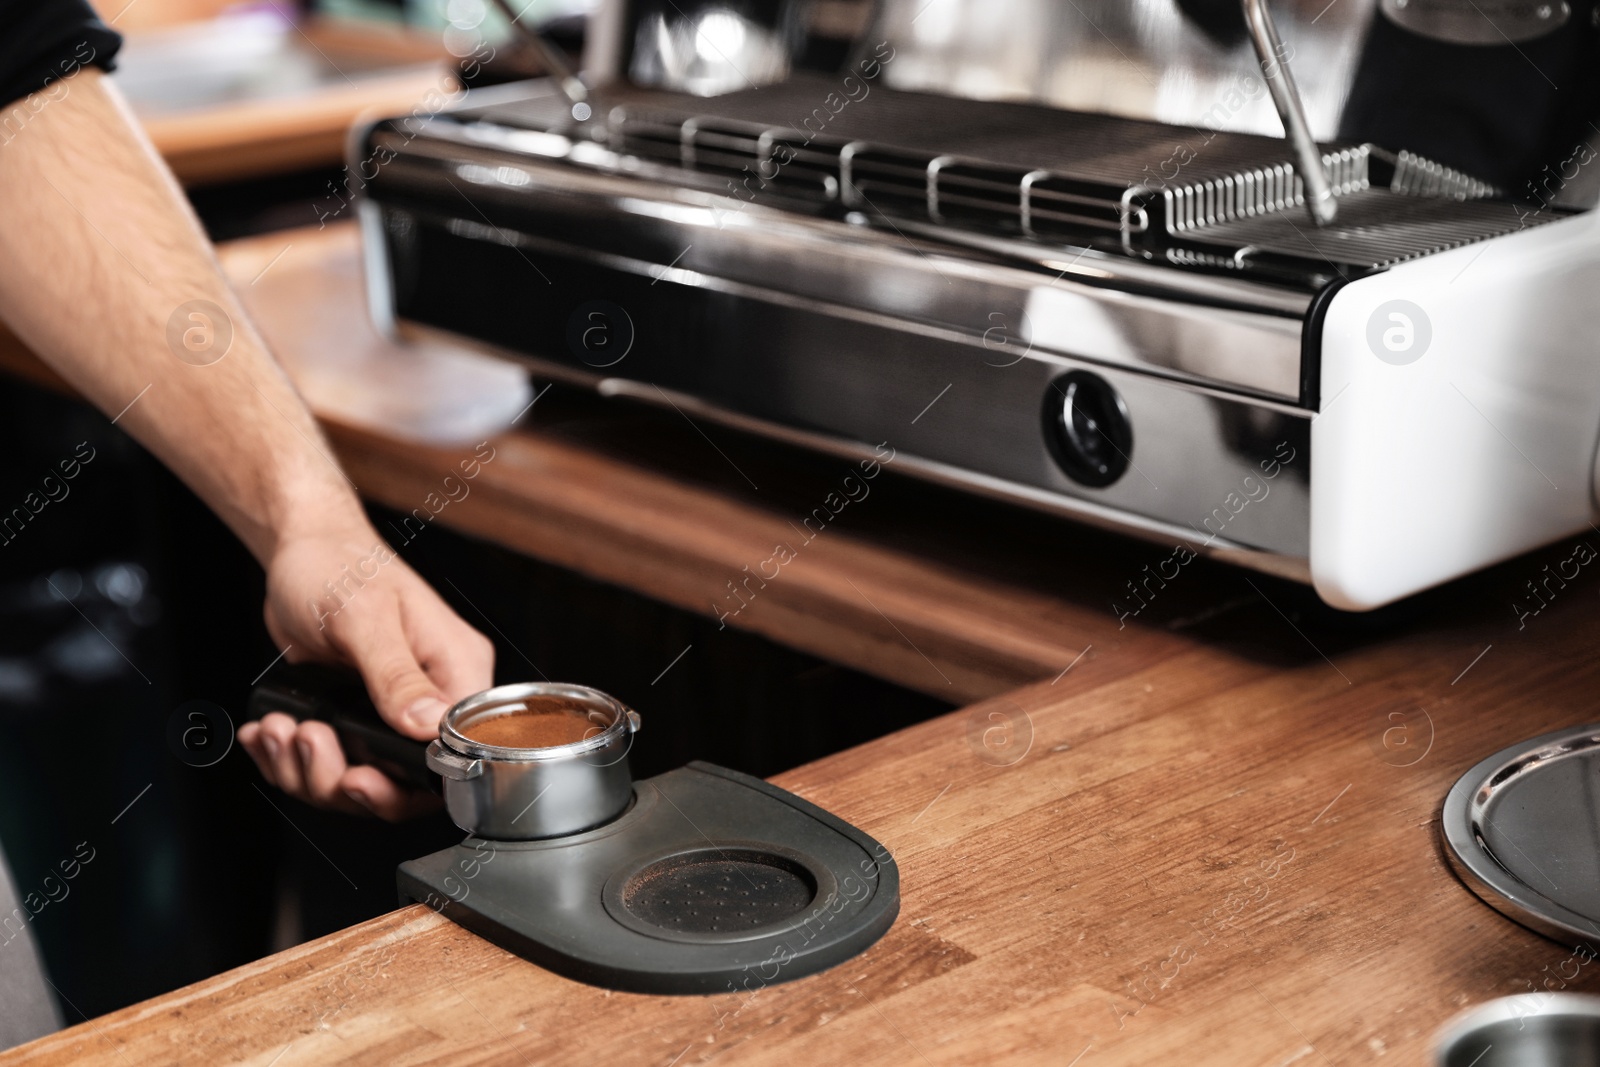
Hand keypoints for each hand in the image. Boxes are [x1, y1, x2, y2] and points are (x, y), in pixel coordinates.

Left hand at [238, 523, 494, 819]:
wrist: (300, 551)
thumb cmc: (338, 564)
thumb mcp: (364, 617)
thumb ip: (396, 674)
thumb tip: (428, 725)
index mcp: (456, 667)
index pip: (459, 749)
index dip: (411, 781)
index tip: (361, 777)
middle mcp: (432, 693)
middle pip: (407, 780)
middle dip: (345, 778)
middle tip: (309, 743)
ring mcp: (393, 709)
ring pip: (363, 778)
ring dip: (307, 768)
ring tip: (280, 729)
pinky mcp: (358, 714)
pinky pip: (332, 762)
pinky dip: (289, 760)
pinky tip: (271, 734)